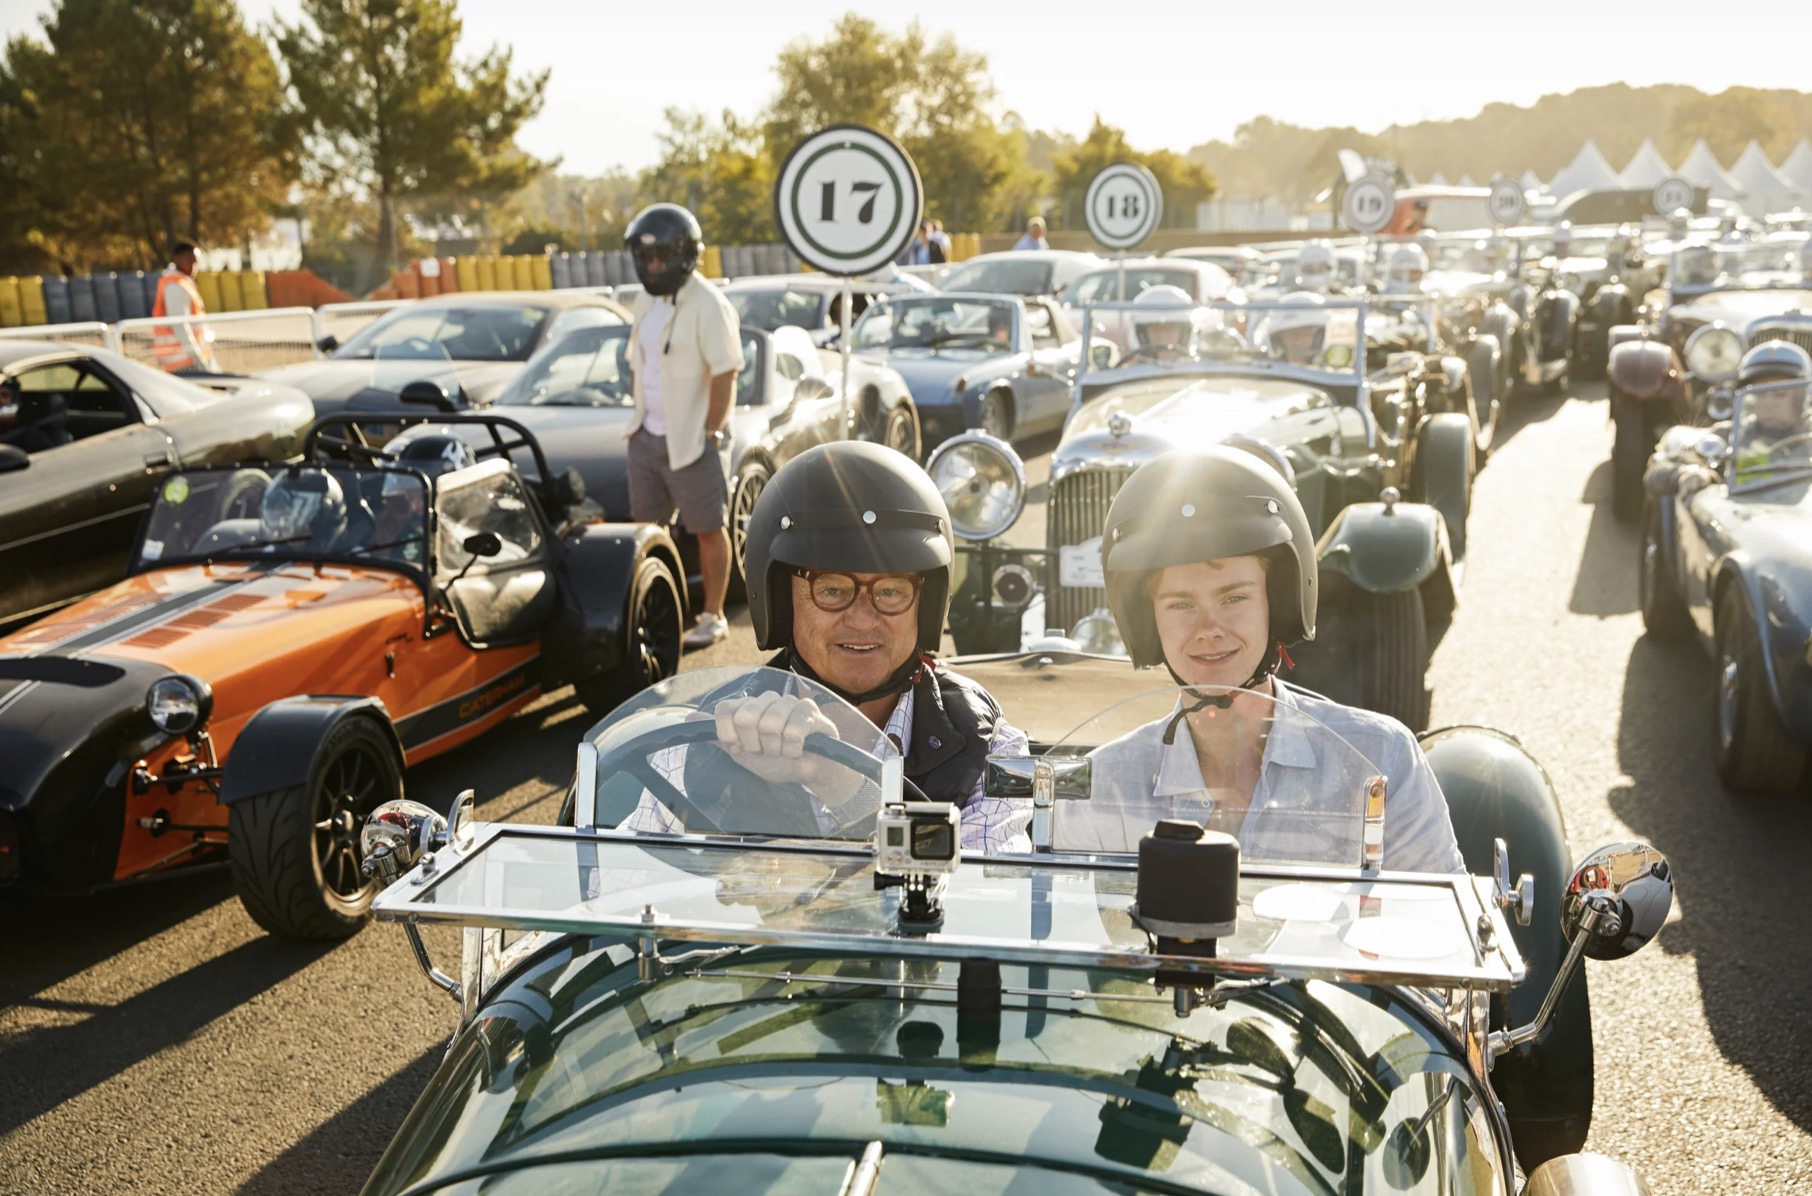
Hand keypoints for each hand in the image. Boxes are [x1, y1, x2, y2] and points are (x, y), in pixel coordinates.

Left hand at [713, 692, 843, 790]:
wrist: (808, 772)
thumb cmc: (777, 761)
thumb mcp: (743, 754)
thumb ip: (719, 737)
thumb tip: (689, 717)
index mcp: (747, 707)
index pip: (725, 710)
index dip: (730, 734)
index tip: (741, 748)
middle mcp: (766, 699)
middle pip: (746, 717)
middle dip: (755, 745)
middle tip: (765, 751)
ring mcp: (788, 702)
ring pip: (771, 724)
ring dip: (776, 749)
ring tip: (783, 751)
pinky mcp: (809, 710)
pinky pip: (794, 731)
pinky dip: (794, 749)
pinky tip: (798, 750)